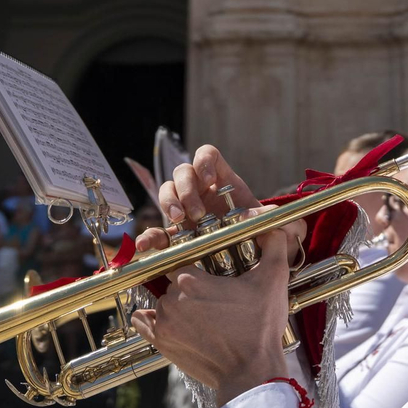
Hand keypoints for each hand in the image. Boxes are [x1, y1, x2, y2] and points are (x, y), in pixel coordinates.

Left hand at [130, 225, 294, 404]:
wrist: (250, 372)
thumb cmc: (260, 326)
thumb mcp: (273, 280)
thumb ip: (273, 245)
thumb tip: (275, 226)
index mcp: (191, 280)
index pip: (183, 260)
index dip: (197, 266)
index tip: (210, 275)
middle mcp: (172, 299)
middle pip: (173, 282)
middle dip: (190, 288)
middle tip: (212, 299)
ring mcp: (164, 323)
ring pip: (163, 302)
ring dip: (177, 305)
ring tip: (201, 315)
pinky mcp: (161, 343)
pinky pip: (143, 322)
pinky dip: (150, 318)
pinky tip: (169, 319)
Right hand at [136, 145, 262, 250]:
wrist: (250, 252)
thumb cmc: (255, 228)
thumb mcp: (261, 222)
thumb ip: (261, 217)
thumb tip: (261, 213)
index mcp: (220, 178)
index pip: (206, 155)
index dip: (203, 161)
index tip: (209, 179)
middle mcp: (199, 188)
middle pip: (182, 172)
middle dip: (186, 190)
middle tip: (196, 212)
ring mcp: (184, 207)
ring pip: (167, 191)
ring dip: (169, 203)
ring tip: (179, 219)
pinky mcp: (176, 231)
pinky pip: (158, 228)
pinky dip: (150, 235)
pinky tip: (145, 245)